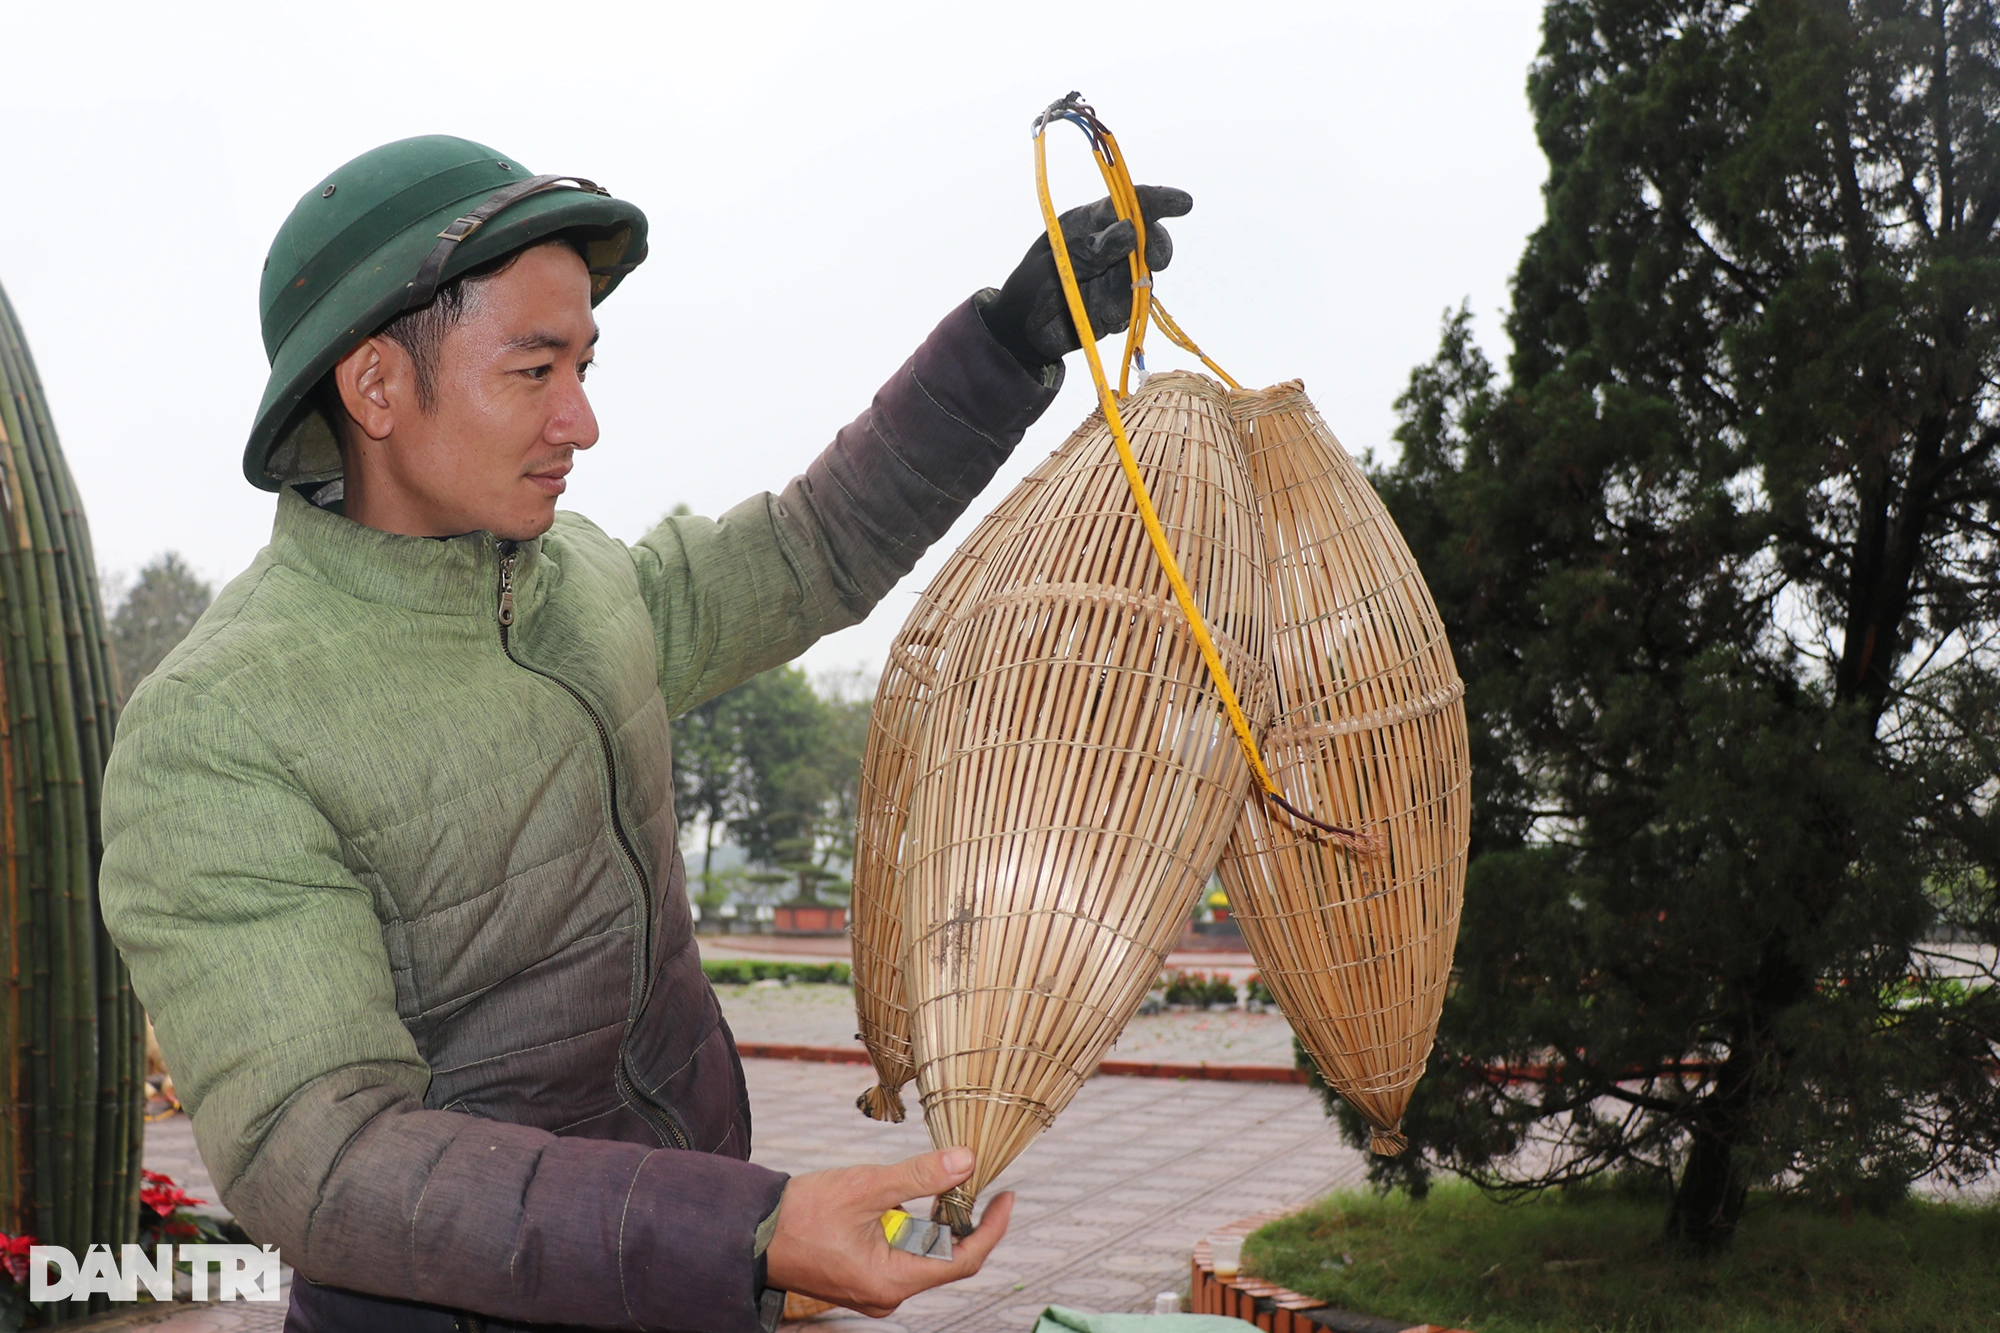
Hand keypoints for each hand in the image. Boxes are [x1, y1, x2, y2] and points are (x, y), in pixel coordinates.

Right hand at [763, 1146, 1013, 1316]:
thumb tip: (966, 1162)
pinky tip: (900, 1201)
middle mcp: (887, 1296)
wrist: (751, 1233)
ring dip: (932, 1221)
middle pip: (946, 1258)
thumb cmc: (803, 1214)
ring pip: (923, 1255)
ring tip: (929, 1183)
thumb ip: (919, 1177)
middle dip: (960, 1217)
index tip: (1007, 1196)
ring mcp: (874, 1291)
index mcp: (893, 1282)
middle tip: (966, 1175)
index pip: (964, 1261)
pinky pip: (901, 1255)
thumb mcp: (866, 1188)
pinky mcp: (862, 1279)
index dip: (991, 1228)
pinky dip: (910, 1227)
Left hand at [978, 185, 1193, 371]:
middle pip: (1147, 238)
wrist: (1022, 335)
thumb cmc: (1029, 290)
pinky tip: (1100, 319)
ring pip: (1144, 276)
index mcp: (1088, 223)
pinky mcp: (1118, 304)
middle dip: (1156, 248)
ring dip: (1130, 293)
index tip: (1183, 204)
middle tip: (1156, 262)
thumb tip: (1130, 230)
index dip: (1158, 200)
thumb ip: (1091, 250)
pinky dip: (1122, 313)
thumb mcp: (1054, 266)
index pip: (1128, 202)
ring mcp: (1114, 275)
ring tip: (1103, 309)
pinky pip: (1134, 306)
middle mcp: (1107, 245)